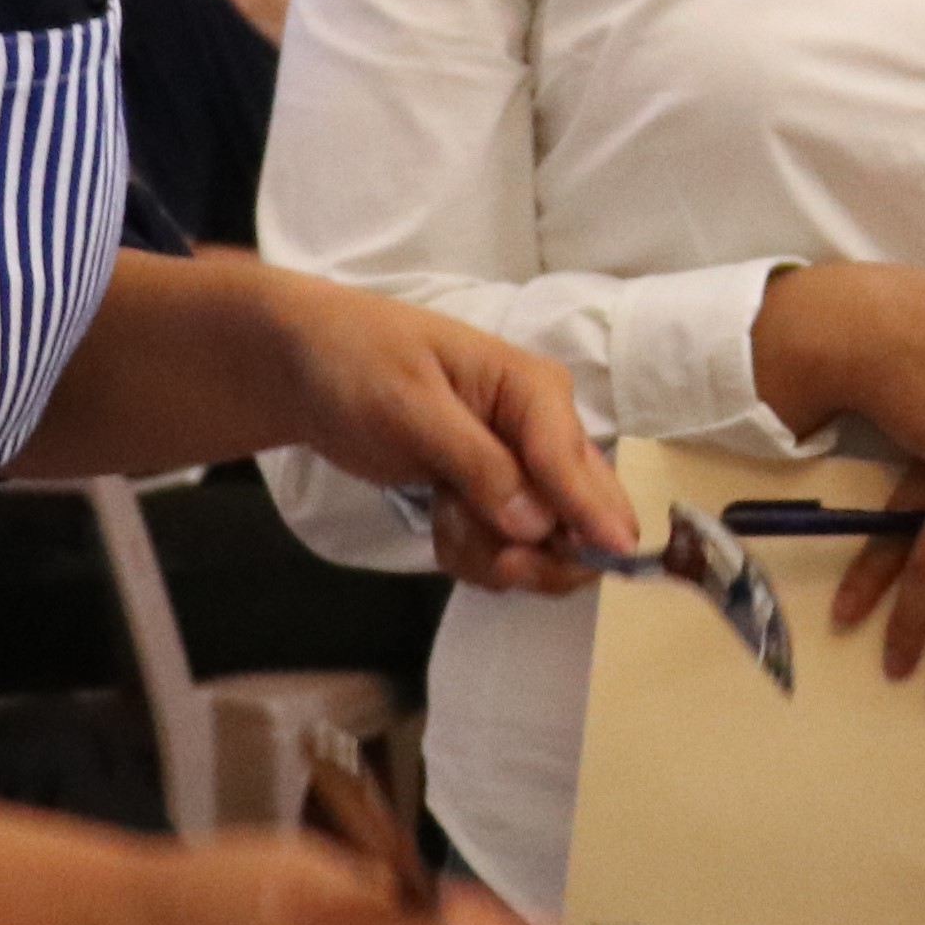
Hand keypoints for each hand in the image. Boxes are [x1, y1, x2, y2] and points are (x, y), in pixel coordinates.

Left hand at [265, 273, 637, 588]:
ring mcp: (521, 471)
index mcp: (535, 390)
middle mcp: (543, 432)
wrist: (309, 368)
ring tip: (441, 516)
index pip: (573, 461)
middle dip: (543, 552)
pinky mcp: (494, 500)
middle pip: (585, 514)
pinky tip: (438, 520)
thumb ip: (474, 463)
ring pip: (545, 546)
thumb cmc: (358, 362)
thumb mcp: (408, 405)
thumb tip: (535, 524)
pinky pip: (507, 552)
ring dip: (492, 552)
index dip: (592, 514)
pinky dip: (472, 553)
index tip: (615, 558)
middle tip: (499, 562)